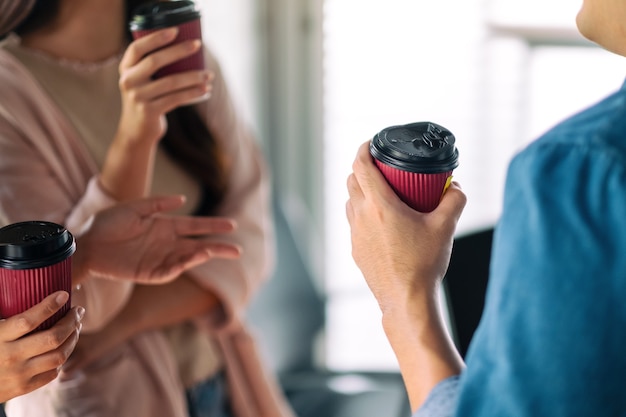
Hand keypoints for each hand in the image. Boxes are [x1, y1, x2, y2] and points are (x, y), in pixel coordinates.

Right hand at [0, 292, 83, 401]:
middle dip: (72, 321)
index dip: (49, 306)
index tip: (63, 294)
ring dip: (73, 338)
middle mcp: (10, 356)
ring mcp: (19, 374)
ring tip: (76, 326)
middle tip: (78, 310)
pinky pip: (53, 372)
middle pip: (53, 337)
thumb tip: (21, 287)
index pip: (28, 321)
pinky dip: (63, 356)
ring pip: (59, 355)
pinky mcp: (24, 387)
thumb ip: (8, 314)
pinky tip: (64, 346)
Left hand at [73, 195, 240, 284]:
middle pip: (198, 245)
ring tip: (214, 250)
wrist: (86, 244)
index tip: (232, 225)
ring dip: (202, 255)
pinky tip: (194, 256)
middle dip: (218, 247)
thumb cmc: (106, 223)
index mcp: (164, 226)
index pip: (195, 226)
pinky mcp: (149, 273)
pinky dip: (184, 265)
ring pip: (188, 258)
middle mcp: (165, 243)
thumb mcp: (133, 207)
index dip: (213, 226)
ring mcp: (159, 259)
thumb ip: (158, 203)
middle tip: (237, 250)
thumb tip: (183, 200)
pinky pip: (171, 270)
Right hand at [117, 27, 212, 146]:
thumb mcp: (143, 81)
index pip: (137, 48)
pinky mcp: (149, 112)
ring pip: (170, 82)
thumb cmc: (147, 99)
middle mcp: (128, 81)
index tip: (175, 31)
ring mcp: (138, 97)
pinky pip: (176, 99)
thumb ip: (154, 67)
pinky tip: (205, 90)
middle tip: (198, 45)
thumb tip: (187, 50)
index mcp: (126, 69)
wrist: (137, 131)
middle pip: (155, 61)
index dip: (155, 38)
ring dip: (193, 77)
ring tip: (209, 75)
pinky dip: (193, 93)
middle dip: (179, 51)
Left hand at [346, 141, 466, 311]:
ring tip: (382, 194)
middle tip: (382, 168)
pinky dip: (363, 214)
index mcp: (379, 205)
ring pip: (350, 202)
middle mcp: (361, 217)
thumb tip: (456, 186)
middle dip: (363, 169)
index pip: (360, 165)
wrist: (406, 300)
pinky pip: (354, 222)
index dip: (363, 149)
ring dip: (361, 192)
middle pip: (351, 181)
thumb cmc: (424, 264)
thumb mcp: (446, 227)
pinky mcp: (355, 249)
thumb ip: (454, 200)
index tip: (371, 143)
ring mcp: (355, 234)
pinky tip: (382, 222)